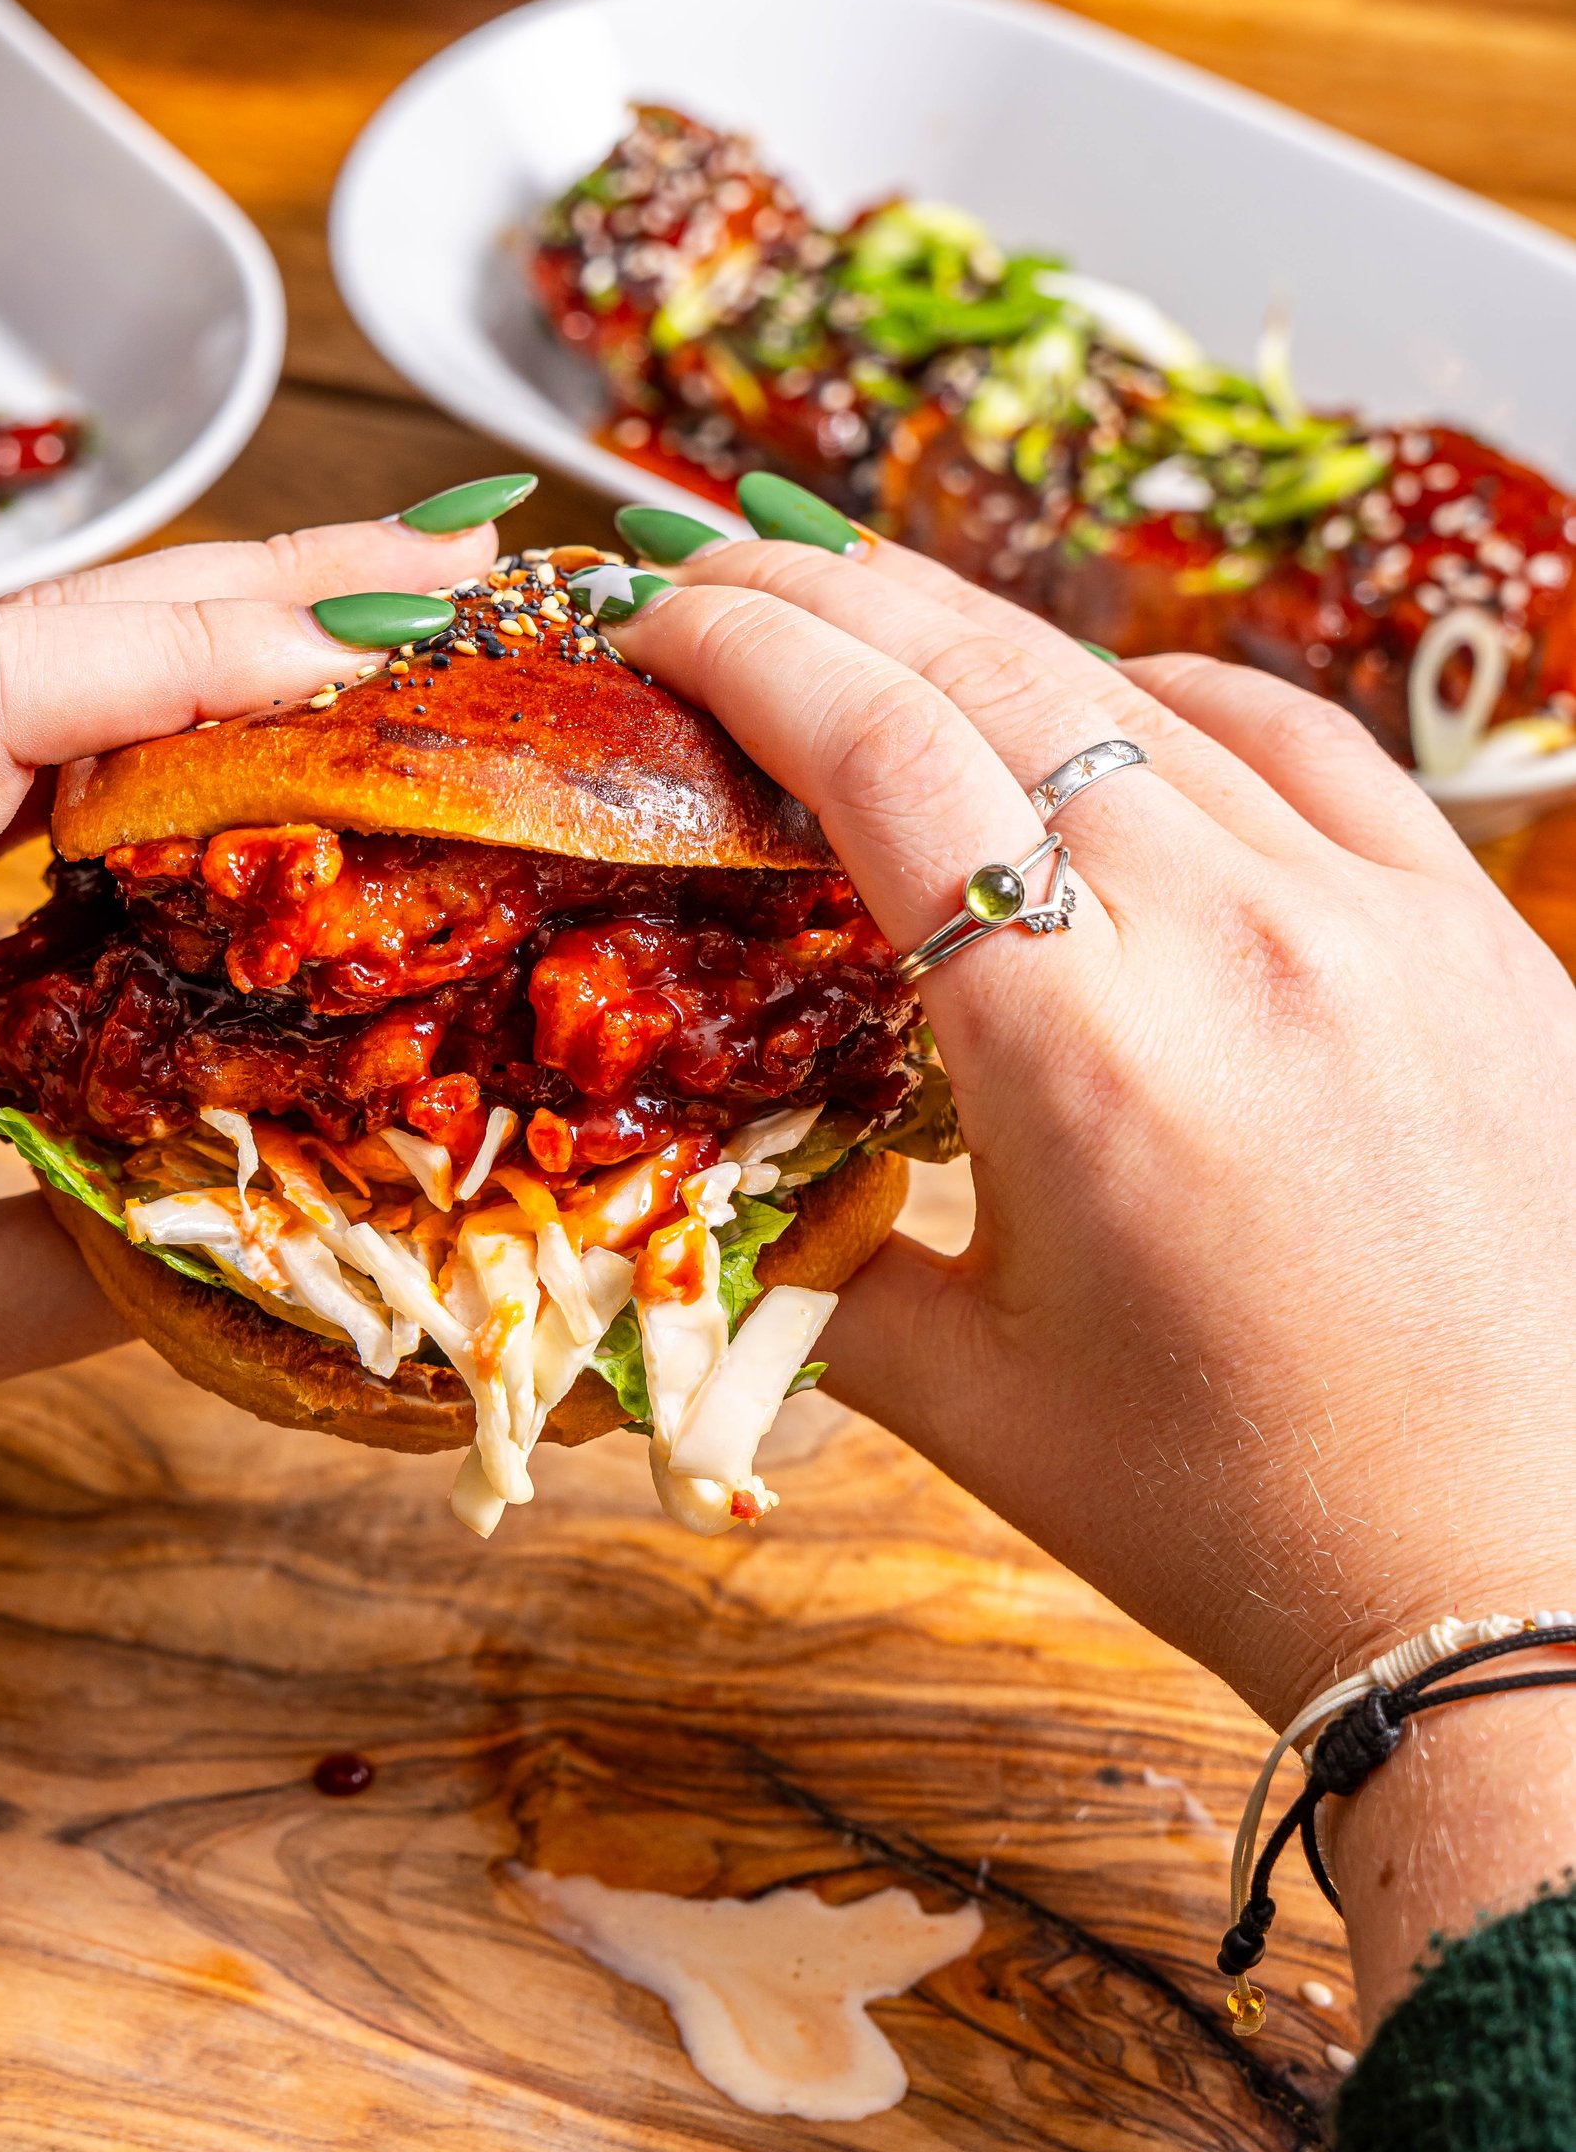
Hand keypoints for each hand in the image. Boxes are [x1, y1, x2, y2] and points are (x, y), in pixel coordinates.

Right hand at [616, 532, 1575, 2013]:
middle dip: (832, 596)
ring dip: (985, 637)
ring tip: (875, 622)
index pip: (886, 756)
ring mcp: (1379, 923)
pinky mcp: (1477, 938)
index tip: (660, 618)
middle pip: (1000, 675)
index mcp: (1084, 1060)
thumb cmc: (1237, 1515)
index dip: (752, 652)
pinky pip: (1305, 748)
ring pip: (1146, 694)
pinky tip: (1109, 700)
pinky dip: (1175, 699)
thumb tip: (708, 1170)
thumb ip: (816, 1262)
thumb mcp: (974, 1400)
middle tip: (720, 571)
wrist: (1515, 1581)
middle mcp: (1238, 947)